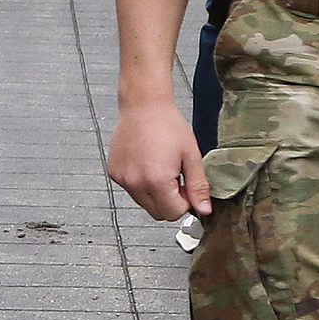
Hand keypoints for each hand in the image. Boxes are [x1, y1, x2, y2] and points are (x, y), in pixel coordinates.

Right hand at [106, 95, 208, 220]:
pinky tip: (146, 163)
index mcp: (157, 180)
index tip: (186, 187)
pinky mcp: (114, 173)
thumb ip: (198, 186)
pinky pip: (132, 190)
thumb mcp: (191, 155)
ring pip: (143, 203)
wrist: (143, 105)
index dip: (185, 203)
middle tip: (175, 178)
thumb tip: (204, 209)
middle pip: (157, 213)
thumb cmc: (167, 124)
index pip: (173, 213)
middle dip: (170, 201)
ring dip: (155, 194)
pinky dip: (141, 184)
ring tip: (160, 168)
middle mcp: (135, 183)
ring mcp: (122, 179)